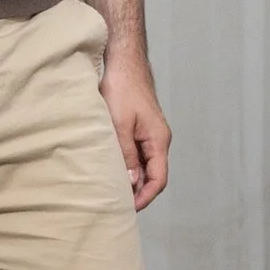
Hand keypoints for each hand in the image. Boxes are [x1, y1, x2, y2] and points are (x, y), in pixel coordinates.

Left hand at [102, 50, 171, 209]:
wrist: (122, 60)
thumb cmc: (122, 88)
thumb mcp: (119, 125)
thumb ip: (126, 154)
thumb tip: (130, 182)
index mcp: (158, 140)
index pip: (158, 180)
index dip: (144, 198)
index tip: (127, 209)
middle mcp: (157, 140)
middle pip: (152, 175)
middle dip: (136, 192)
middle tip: (114, 205)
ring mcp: (148, 134)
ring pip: (143, 165)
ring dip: (130, 178)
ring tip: (110, 191)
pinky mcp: (138, 128)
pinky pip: (136, 154)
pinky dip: (126, 165)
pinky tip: (110, 169)